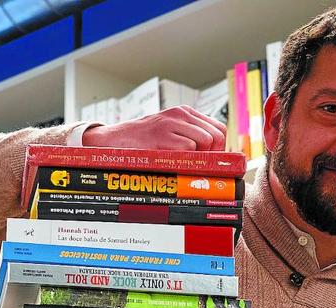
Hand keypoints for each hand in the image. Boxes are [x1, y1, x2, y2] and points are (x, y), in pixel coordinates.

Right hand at [82, 105, 226, 150]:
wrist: (115, 139)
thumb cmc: (144, 141)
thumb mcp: (170, 132)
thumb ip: (191, 137)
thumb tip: (215, 156)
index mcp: (185, 112)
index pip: (218, 128)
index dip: (220, 147)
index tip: (211, 160)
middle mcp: (181, 114)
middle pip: (216, 135)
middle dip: (214, 154)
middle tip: (202, 165)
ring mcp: (171, 123)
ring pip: (205, 140)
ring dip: (200, 157)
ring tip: (187, 163)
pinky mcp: (162, 135)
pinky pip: (188, 148)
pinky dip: (185, 159)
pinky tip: (174, 162)